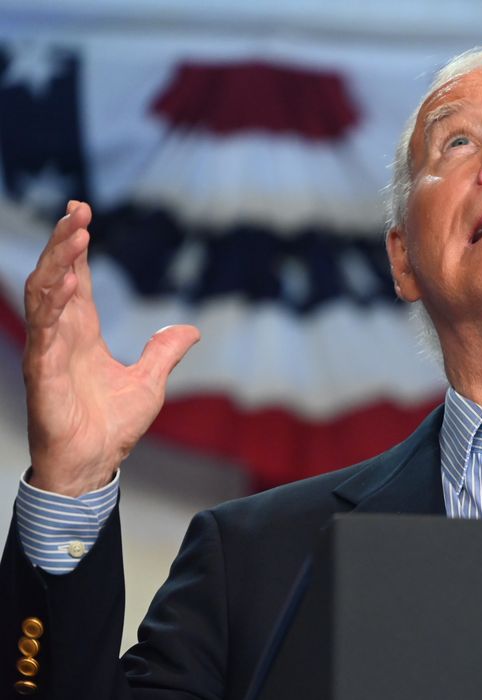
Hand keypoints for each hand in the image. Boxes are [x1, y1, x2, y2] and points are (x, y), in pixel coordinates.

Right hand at [23, 201, 199, 496]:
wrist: (94, 465)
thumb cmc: (112, 426)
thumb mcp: (151, 381)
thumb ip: (165, 351)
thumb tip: (190, 329)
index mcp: (82, 334)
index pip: (75, 280)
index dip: (76, 248)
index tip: (83, 213)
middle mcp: (61, 337)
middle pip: (56, 278)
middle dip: (64, 243)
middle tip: (76, 209)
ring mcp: (48, 353)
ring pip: (44, 297)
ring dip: (57, 263)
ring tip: (73, 233)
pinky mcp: (43, 374)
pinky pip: (44, 334)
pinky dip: (53, 306)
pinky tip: (64, 283)